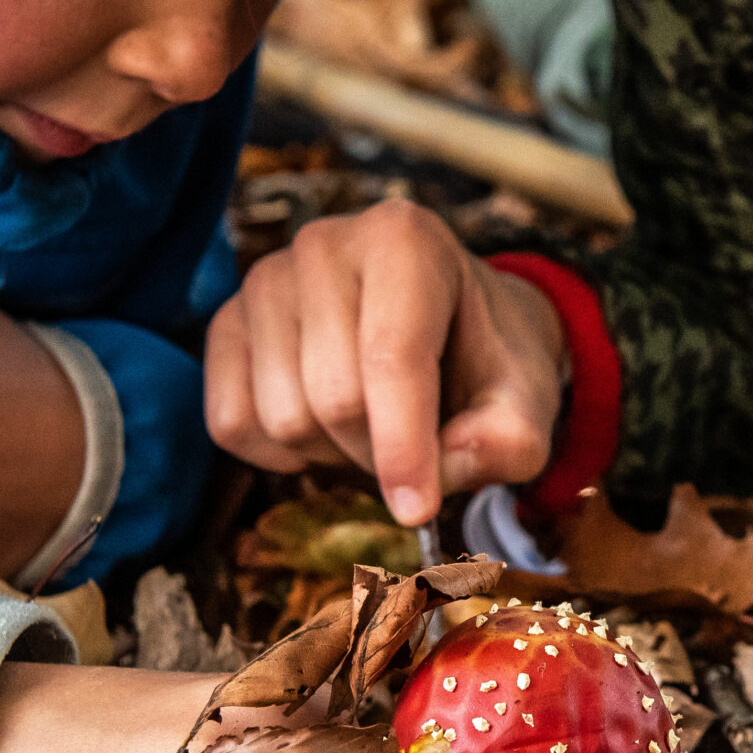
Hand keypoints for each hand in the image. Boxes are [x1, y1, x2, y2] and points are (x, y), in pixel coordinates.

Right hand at [206, 200, 566, 524]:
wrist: (449, 328)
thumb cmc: (485, 360)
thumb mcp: (526, 399)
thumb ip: (510, 439)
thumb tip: (448, 465)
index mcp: (404, 240)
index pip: (391, 357)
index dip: (404, 446)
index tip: (418, 512)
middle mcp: (323, 244)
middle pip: (334, 398)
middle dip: (380, 451)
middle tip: (416, 446)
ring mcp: (265, 280)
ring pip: (282, 417)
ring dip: (334, 453)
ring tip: (373, 423)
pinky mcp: (226, 324)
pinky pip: (231, 423)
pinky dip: (280, 455)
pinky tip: (324, 429)